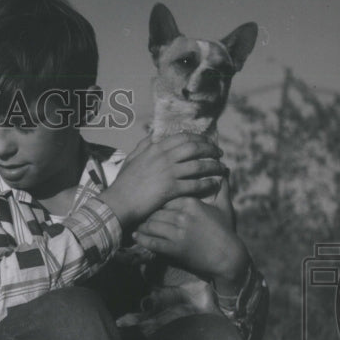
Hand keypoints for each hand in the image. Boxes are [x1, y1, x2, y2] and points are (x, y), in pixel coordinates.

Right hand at [101, 133, 225, 230]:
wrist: (118, 203)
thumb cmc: (123, 185)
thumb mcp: (131, 160)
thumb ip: (143, 146)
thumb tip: (152, 136)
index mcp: (155, 149)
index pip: (183, 138)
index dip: (199, 139)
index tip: (207, 143)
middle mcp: (164, 157)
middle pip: (195, 148)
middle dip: (211, 150)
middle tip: (219, 154)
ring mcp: (169, 173)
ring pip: (199, 165)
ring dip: (213, 166)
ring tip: (222, 169)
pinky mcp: (171, 189)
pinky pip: (196, 184)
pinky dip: (208, 183)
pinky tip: (215, 184)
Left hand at [133, 196, 249, 293]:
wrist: (228, 256)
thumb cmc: (226, 231)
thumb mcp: (225, 207)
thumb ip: (222, 188)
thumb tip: (226, 170)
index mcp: (191, 203)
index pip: (166, 197)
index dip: (157, 201)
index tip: (150, 201)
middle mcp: (182, 216)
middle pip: (156, 211)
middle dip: (147, 213)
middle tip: (138, 213)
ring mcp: (177, 233)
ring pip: (152, 225)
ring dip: (142, 226)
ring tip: (135, 224)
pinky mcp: (174, 248)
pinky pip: (152, 242)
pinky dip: (142, 239)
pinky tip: (135, 237)